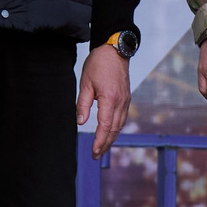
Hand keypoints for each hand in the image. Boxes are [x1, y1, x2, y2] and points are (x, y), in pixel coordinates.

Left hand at [77, 45, 132, 159]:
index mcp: (109, 99)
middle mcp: (120, 102)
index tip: (93, 152)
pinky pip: (122, 118)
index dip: (99, 141)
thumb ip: (82, 104)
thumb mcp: (86, 83)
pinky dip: (116, 128)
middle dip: (105, 144)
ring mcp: (126, 100)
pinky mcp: (126, 98)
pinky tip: (110, 133)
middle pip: (114, 129)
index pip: (105, 126)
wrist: (115, 50)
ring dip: (111, 138)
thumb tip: (80, 122)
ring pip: (120, 125)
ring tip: (102, 148)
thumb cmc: (99, 64)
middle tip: (96, 156)